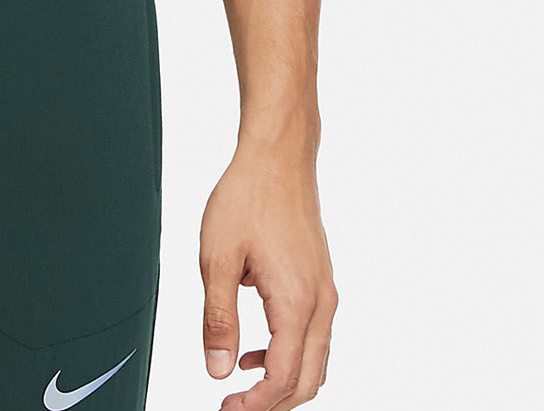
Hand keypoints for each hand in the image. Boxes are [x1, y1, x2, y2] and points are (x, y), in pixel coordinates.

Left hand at [199, 145, 336, 408]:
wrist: (277, 157)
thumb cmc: (247, 196)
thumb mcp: (217, 258)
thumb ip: (218, 319)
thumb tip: (218, 369)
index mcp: (296, 302)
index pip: (282, 378)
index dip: (256, 404)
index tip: (227, 408)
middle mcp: (320, 302)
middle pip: (308, 379)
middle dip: (274, 402)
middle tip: (236, 405)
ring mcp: (325, 291)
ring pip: (315, 360)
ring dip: (283, 379)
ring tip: (242, 379)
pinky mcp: (321, 280)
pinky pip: (314, 335)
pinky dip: (289, 353)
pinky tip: (255, 346)